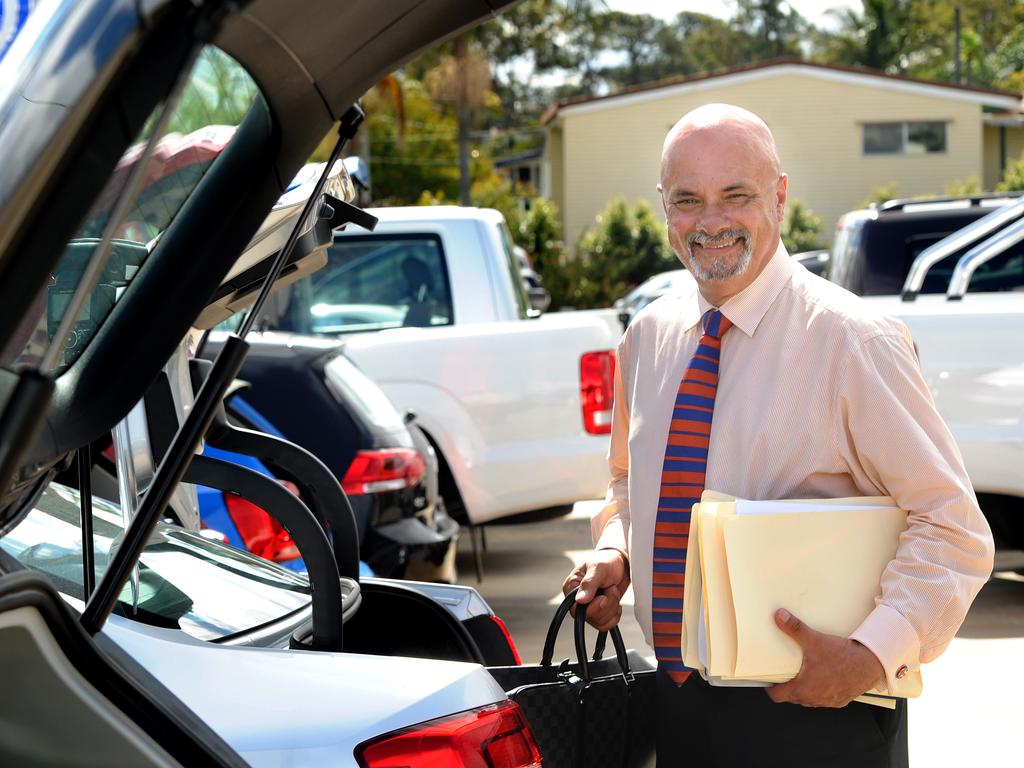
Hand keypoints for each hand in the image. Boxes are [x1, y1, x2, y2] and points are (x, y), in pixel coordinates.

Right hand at [562, 549, 629, 630]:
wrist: (621, 563)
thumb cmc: (607, 561)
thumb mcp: (598, 567)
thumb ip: (589, 583)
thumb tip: (580, 600)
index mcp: (571, 588)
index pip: (575, 609)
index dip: (592, 607)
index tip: (603, 597)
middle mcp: (578, 600)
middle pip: (589, 617)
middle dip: (606, 604)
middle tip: (610, 588)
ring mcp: (590, 608)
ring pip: (599, 622)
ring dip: (612, 607)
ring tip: (612, 590)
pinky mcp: (600, 612)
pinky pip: (607, 624)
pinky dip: (615, 614)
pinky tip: (615, 601)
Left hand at [766, 608, 884, 707]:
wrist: (869, 665)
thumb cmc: (844, 658)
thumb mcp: (815, 640)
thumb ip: (794, 628)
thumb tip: (780, 618)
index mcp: (803, 688)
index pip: (778, 695)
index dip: (770, 688)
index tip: (768, 681)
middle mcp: (814, 698)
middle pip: (792, 697)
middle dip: (787, 687)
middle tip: (785, 674)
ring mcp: (828, 701)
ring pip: (809, 699)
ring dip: (804, 689)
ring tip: (804, 675)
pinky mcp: (840, 699)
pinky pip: (825, 698)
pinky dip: (821, 690)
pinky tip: (823, 678)